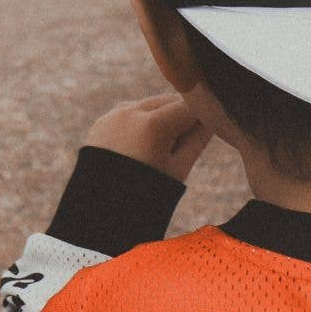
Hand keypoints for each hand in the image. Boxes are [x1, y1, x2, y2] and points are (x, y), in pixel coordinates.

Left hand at [83, 93, 213, 183]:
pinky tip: (139, 147)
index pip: (190, 106)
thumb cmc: (145, 194)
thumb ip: (198, 140)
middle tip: (179, 147)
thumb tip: (211, 119)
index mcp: (153, 125)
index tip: (204, 134)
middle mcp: (131, 112)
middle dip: (180, 117)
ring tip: (157, 150)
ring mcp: (114, 115)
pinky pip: (129, 113)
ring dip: (160, 117)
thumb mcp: (178, 170)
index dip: (201, 119)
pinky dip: (140, 122)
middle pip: (170, 100)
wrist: (99, 211)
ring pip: (149, 104)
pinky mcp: (102, 122)